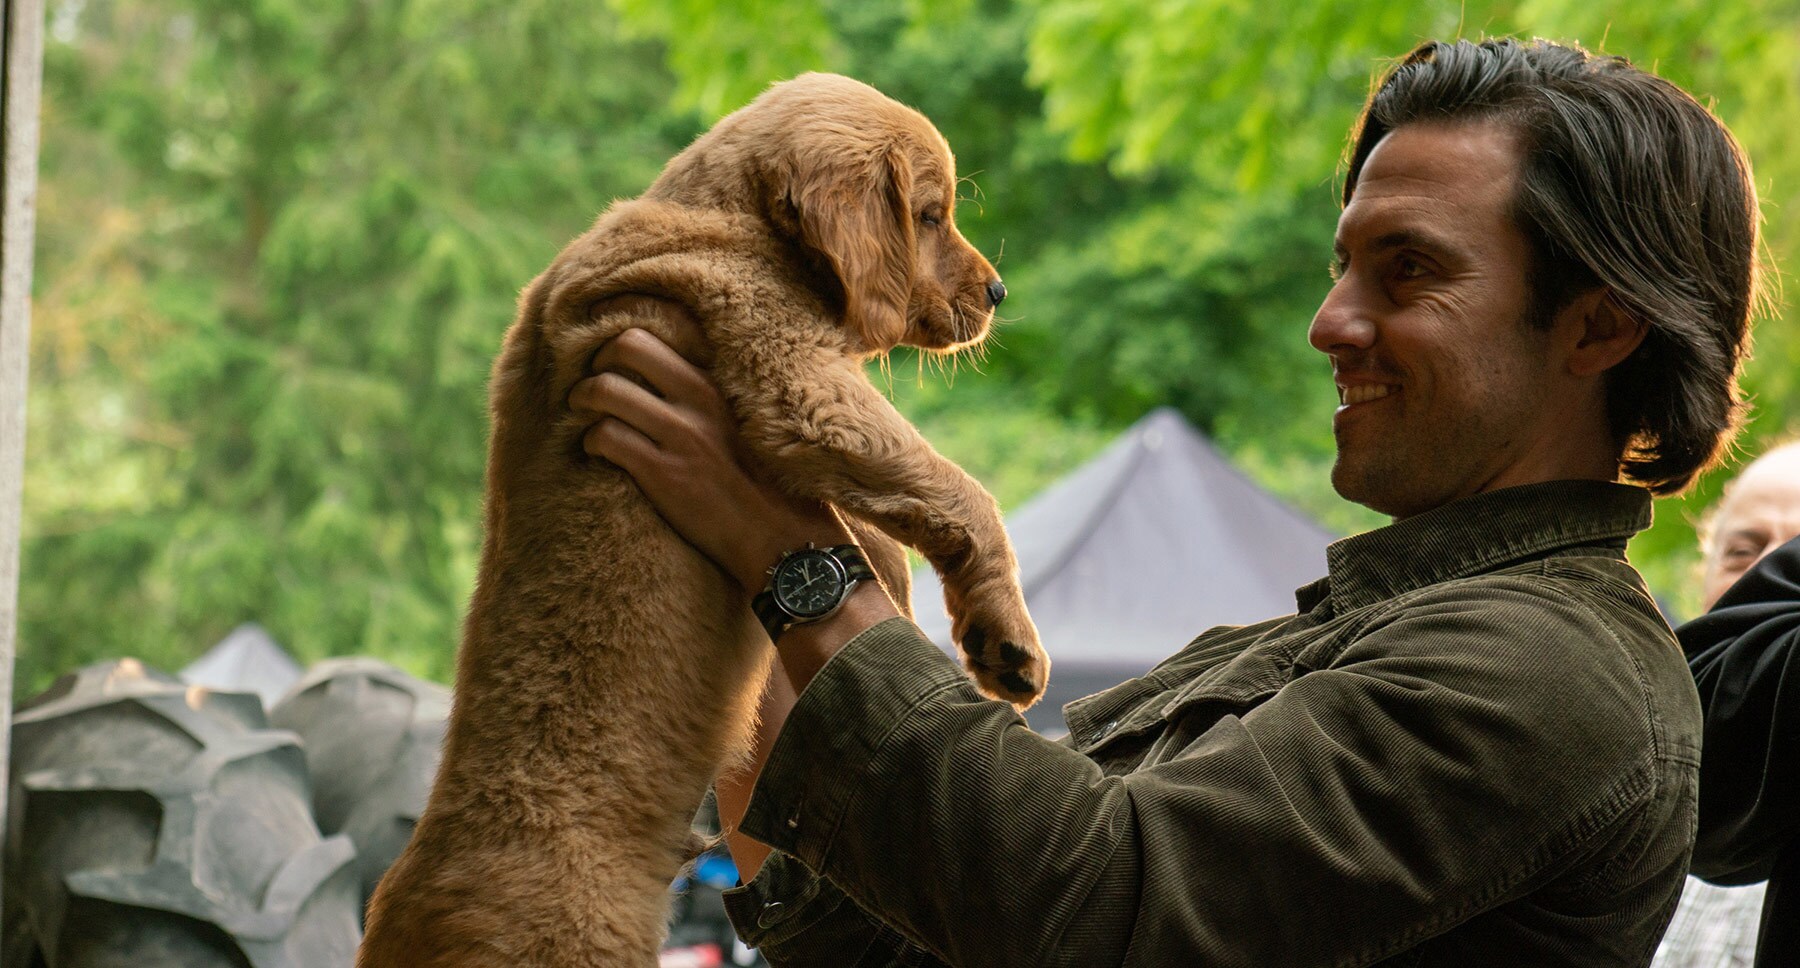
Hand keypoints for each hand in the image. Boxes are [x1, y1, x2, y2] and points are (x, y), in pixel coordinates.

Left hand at [568, 328, 851, 590]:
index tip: (609, 344)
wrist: (780, 538)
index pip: (668, 324)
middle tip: (595, 386)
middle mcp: (700, 399)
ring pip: (605, 389)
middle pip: (627, 345)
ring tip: (585, 417)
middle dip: (598, 362)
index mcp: (719, 383)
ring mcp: (681, 435)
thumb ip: (711, 398)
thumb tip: (668, 381)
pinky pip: (605, 436)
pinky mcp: (663, 473)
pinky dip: (591, 442)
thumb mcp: (748, 424)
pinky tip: (599, 453)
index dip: (626, 328)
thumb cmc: (766, 486)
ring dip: (583, 401)